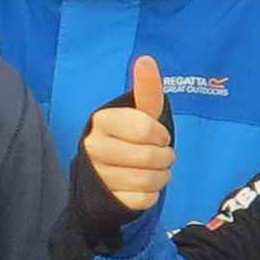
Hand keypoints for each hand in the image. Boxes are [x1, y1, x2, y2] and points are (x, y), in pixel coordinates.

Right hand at [83, 56, 176, 214]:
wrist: (106, 175)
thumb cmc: (129, 138)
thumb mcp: (139, 114)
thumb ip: (146, 89)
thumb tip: (146, 59)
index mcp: (102, 121)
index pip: (143, 129)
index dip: (160, 134)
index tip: (160, 136)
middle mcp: (94, 147)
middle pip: (148, 157)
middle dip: (165, 158)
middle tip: (163, 156)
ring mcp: (99, 175)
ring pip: (147, 180)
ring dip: (161, 177)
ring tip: (157, 171)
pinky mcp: (108, 199)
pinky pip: (144, 199)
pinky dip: (152, 194)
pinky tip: (145, 187)